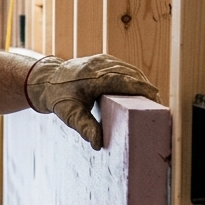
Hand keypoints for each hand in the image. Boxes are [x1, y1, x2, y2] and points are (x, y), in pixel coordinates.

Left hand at [25, 53, 159, 149]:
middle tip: (158, 108)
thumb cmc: (59, 99)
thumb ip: (85, 128)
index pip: (124, 81)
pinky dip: (135, 80)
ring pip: (131, 70)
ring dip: (143, 84)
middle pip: (132, 75)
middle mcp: (100, 64)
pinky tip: (142, 93)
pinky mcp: (105, 60)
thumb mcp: (70, 115)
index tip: (156, 101)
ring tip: (153, 102)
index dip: (142, 90)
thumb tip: (99, 144)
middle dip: (147, 90)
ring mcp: (103, 60)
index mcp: (93, 77)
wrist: (46, 80)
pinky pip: (125, 69)